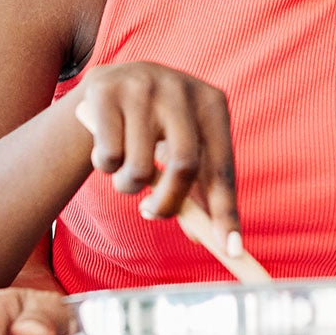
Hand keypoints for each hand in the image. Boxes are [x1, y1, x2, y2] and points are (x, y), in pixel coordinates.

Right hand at [68, 61, 241, 257]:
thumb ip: (199, 191)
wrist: (112, 84)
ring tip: (125, 171)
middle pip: (184, 165)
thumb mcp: (183, 148)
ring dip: (128, 186)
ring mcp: (143, 85)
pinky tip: (106, 149)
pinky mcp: (106, 90)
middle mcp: (181, 88)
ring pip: (139, 167)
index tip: (230, 250)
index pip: (223, 167)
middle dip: (167, 204)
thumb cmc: (157, 127)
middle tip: (152, 214)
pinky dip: (105, 167)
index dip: (226, 211)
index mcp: (212, 103)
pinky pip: (108, 156)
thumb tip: (215, 242)